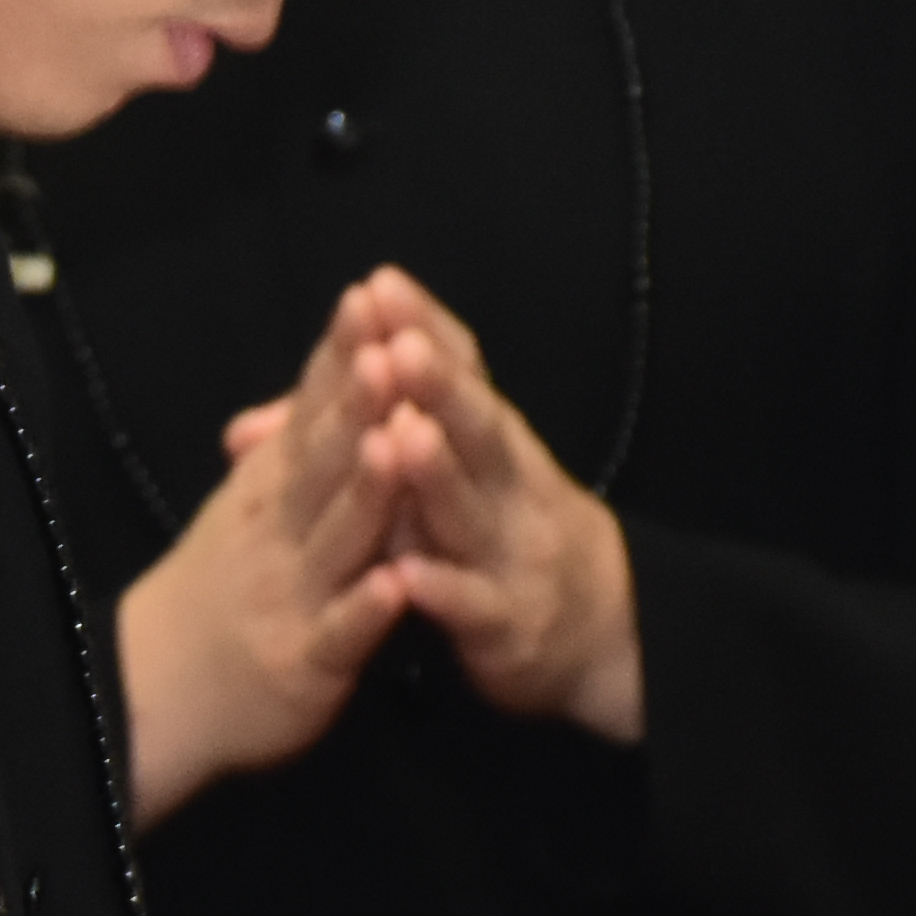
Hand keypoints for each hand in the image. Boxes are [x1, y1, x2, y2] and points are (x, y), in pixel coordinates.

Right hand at [112, 296, 419, 826]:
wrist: (151, 691)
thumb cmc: (215, 589)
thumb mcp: (247, 503)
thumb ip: (291, 439)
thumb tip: (333, 359)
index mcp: (270, 487)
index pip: (310, 410)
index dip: (340, 356)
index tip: (372, 297)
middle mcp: (279, 529)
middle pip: (324, 459)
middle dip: (360, 403)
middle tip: (391, 345)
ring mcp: (292, 594)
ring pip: (335, 537)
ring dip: (367, 491)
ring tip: (399, 442)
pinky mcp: (304, 664)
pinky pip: (339, 635)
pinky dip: (365, 611)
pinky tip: (398, 588)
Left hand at [345, 272, 644, 740]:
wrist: (602, 629)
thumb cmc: (507, 533)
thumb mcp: (461, 471)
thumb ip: (393, 419)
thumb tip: (313, 375)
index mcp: (491, 441)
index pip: (463, 373)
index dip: (424, 329)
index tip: (381, 286)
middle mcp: (508, 485)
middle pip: (475, 428)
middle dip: (437, 384)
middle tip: (398, 343)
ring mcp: (512, 553)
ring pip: (470, 511)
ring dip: (438, 473)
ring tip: (402, 432)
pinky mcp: (509, 626)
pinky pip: (474, 607)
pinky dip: (443, 590)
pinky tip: (408, 576)